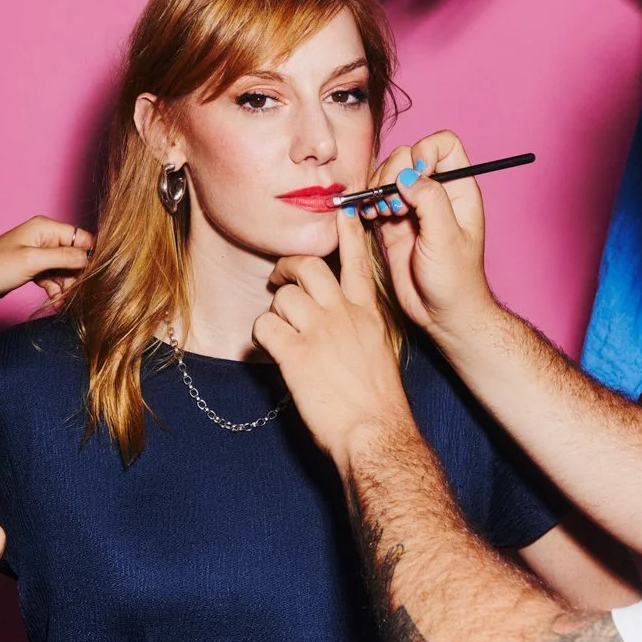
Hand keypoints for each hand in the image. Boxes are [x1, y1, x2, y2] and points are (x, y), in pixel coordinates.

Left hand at [0, 215, 93, 309]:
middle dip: (76, 275)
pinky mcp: (33, 268)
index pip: (80, 238)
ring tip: (61, 300)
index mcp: (44, 227)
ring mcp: (38, 253)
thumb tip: (89, 258)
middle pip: (74, 255)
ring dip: (66, 285)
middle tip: (72, 292)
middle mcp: (43, 237)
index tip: (89, 275)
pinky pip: (53, 277)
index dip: (87, 256)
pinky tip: (54, 301)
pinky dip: (55, 289)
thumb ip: (63, 258)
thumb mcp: (33, 261)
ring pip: (65, 269)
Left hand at [253, 203, 412, 470]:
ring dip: (275, 313)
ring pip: (283, 297)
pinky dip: (262, 338)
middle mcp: (344, 314)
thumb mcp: (378, 355)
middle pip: (308, 266)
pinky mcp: (295, 353)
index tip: (343, 208)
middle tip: (276, 278)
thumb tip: (334, 328)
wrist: (376, 433)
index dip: (347, 232)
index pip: (356, 261)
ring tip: (280, 333)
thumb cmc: (379, 404)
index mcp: (367, 314)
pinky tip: (272, 352)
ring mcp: (320, 331)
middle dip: (287, 267)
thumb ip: (357, 331)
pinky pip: (264, 327)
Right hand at [367, 131, 494, 335]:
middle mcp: (435, 193)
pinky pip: (375, 198)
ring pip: (388, 175)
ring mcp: (413, 207)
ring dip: (377, 188)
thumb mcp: (446, 238)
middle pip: (408, 156)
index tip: (415, 176)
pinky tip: (369, 217)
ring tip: (381, 213)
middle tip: (393, 204)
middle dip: (393, 173)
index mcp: (458, 189)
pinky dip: (366, 202)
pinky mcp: (393, 223)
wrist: (442, 314)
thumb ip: (430, 200)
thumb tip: (408, 174)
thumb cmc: (455, 281)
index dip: (425, 151)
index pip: (443, 145)